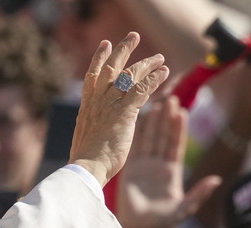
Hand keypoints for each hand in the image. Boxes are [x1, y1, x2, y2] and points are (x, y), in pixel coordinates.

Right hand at [70, 32, 169, 185]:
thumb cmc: (86, 160)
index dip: (100, 57)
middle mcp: (98, 99)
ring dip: (146, 64)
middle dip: (123, 50)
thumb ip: (92, 122)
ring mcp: (110, 104)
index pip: (93, 75)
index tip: (105, 44)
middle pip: (112, 67)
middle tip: (134, 36)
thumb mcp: (86, 134)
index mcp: (87, 105)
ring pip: (130, 76)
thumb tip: (92, 122)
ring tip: (159, 57)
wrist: (87, 167)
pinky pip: (142, 90)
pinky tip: (164, 72)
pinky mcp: (124, 112)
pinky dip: (154, 79)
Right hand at [118, 96, 220, 227]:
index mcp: (172, 172)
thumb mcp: (184, 209)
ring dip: (153, 122)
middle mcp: (158, 165)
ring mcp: (143, 165)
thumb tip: (217, 180)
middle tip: (171, 99)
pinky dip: (135, 133)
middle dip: (167, 119)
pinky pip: (133, 147)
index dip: (179, 129)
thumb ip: (199, 194)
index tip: (183, 112)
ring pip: (149, 138)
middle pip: (163, 137)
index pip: (176, 145)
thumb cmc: (162, 222)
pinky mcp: (129, 168)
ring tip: (156, 103)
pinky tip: (137, 118)